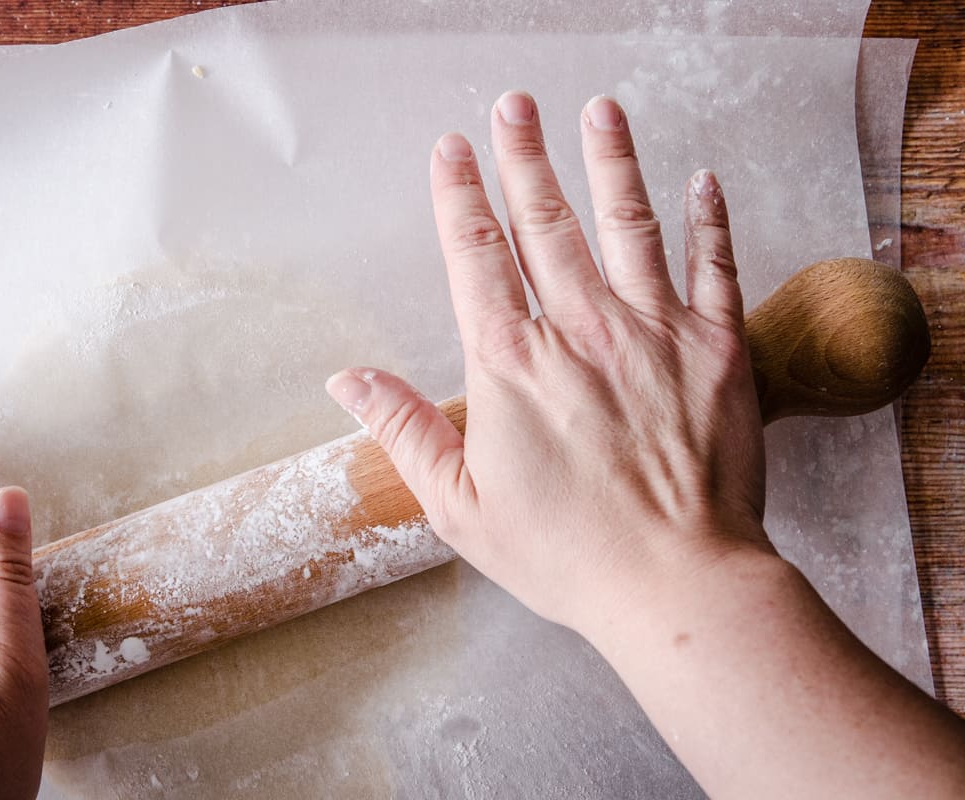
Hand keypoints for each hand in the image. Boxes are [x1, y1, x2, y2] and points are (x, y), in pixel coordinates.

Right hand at [326, 92, 771, 636]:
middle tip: (514, 105)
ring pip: (628, 225)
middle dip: (525, 157)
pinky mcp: (717, 348)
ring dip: (610, 162)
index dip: (459, 196)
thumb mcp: (458, 506)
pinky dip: (708, 219)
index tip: (451, 148)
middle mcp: (580, 330)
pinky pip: (713, 265)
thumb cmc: (566, 553)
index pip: (476, 256)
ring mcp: (653, 332)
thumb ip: (403, 431)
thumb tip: (347, 380)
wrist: (678, 582)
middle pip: (546, 223)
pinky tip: (701, 179)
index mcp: (511, 365)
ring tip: (599, 111)